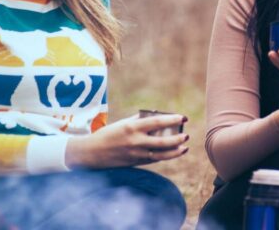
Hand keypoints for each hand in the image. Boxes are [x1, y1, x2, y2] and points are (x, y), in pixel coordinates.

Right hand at [66, 113, 188, 168]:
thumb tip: (156, 116)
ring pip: (161, 154)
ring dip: (175, 151)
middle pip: (162, 141)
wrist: (92, 153)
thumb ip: (139, 120)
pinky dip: (165, 156)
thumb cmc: (108, 134)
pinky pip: (154, 160)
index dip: (172, 120)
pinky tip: (173, 153)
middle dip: (177, 138)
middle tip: (186, 135)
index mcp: (132, 127)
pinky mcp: (135, 163)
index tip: (183, 117)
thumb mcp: (123, 123)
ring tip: (185, 147)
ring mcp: (136, 154)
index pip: (157, 122)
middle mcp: (135, 141)